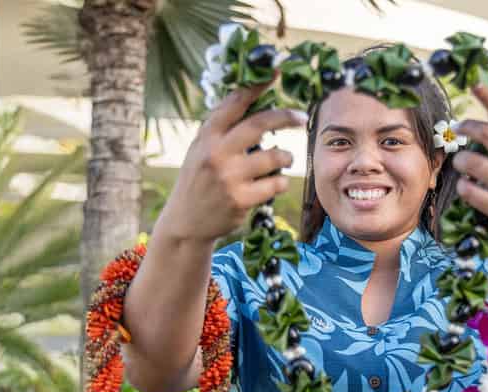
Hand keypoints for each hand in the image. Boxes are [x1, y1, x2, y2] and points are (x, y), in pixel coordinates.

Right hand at [157, 79, 307, 242]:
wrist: (185, 221)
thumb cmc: (198, 180)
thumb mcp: (200, 149)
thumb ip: (221, 128)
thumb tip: (252, 99)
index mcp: (207, 136)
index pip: (235, 103)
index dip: (257, 86)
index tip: (275, 72)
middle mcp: (217, 153)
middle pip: (261, 124)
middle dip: (286, 116)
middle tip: (301, 117)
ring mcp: (229, 177)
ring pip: (275, 156)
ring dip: (286, 157)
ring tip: (284, 160)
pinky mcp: (241, 199)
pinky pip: (276, 183)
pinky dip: (280, 182)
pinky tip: (274, 184)